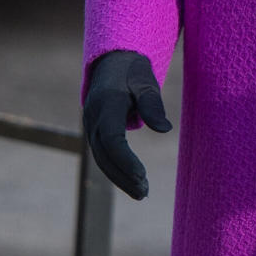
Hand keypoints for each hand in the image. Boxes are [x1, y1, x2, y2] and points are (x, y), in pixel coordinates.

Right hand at [83, 50, 171, 199]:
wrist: (112, 62)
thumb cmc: (133, 72)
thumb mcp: (146, 82)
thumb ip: (153, 105)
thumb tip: (165, 129)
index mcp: (106, 104)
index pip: (112, 139)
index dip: (125, 159)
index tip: (141, 174)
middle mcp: (93, 117)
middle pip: (104, 155)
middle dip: (123, 176)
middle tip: (144, 192)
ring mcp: (91, 125)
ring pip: (101, 159)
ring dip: (120, 178)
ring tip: (141, 193)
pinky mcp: (95, 132)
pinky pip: (103, 155)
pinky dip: (116, 170)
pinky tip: (133, 183)